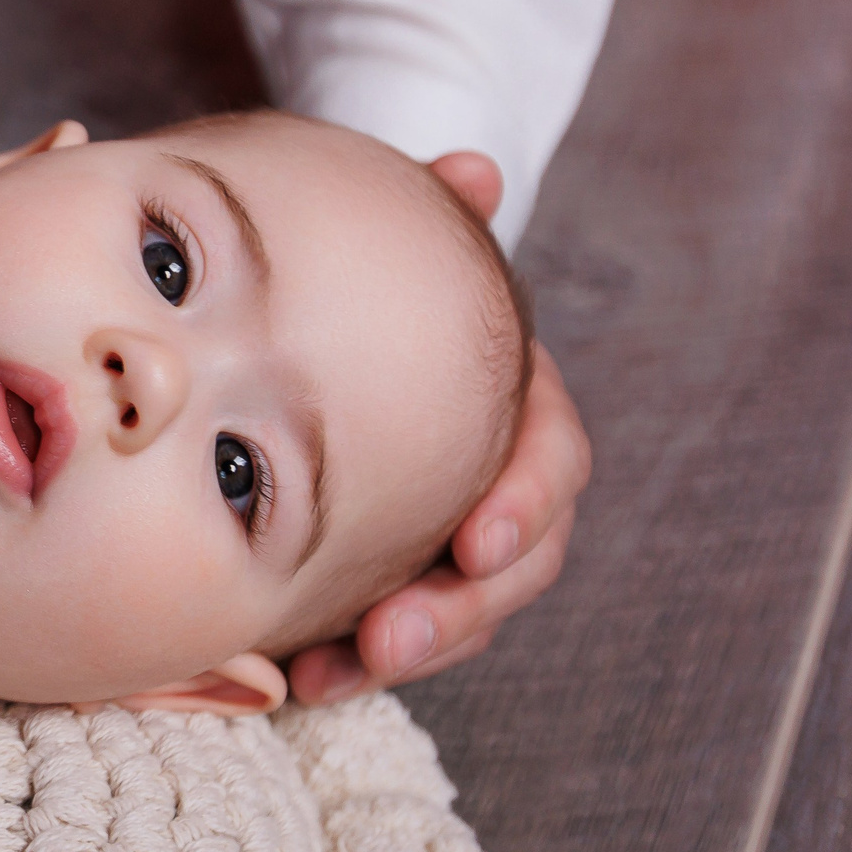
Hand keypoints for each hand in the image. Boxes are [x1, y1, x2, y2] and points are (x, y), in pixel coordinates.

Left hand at [286, 151, 590, 702]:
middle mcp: (499, 476)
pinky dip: (354, 662)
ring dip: (412, 648)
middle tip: (392, 637)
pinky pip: (396, 632)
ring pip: (463, 612)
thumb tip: (474, 170)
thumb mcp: (402, 246)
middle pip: (516, 563)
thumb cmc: (377, 281)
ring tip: (343, 671)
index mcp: (517, 401)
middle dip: (460, 609)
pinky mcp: (400, 573)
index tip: (479, 540)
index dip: (526, 501)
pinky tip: (299, 681)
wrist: (337, 316)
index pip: (552, 459)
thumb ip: (434, 216)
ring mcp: (452, 534)